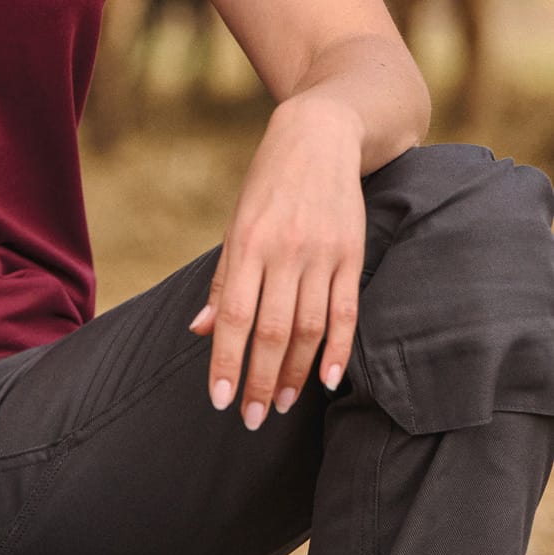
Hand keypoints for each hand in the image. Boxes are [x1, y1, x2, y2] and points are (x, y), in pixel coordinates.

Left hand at [189, 93, 365, 426]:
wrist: (320, 136)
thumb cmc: (267, 186)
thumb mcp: (235, 225)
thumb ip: (223, 281)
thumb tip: (201, 332)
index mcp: (247, 245)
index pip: (234, 317)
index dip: (227, 363)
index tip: (220, 401)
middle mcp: (285, 252)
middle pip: (271, 331)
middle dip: (260, 380)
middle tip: (253, 418)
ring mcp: (322, 253)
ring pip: (308, 327)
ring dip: (294, 373)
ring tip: (281, 405)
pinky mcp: (352, 253)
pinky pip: (347, 311)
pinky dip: (338, 349)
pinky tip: (327, 381)